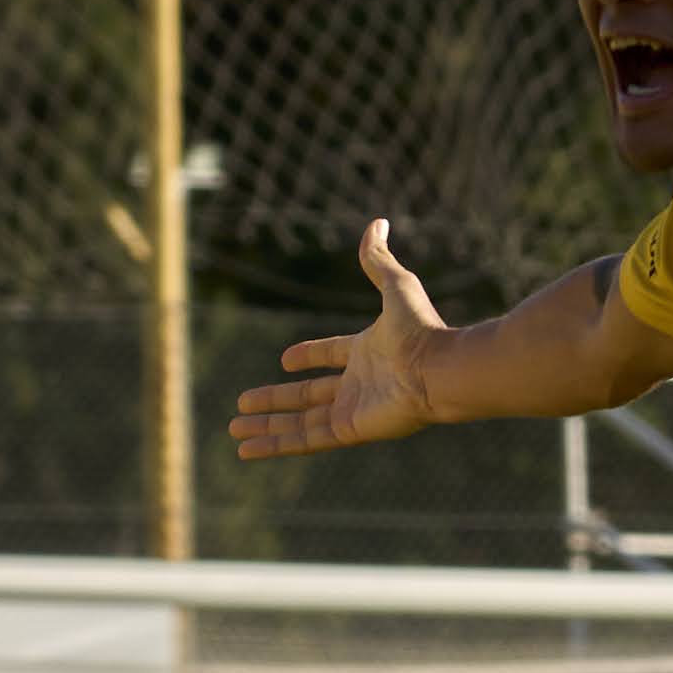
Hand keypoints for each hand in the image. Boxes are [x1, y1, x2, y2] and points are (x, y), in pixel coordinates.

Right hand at [231, 219, 453, 459]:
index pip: (331, 357)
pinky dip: (275, 445)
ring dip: (267, 427)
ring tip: (234, 430)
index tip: (285, 360)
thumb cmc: (421, 329)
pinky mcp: (348, 431)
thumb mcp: (396, 286)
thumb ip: (378, 260)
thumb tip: (378, 222)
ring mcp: (352, 410)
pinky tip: (247, 449)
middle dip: (274, 400)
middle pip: (308, 396)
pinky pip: (305, 440)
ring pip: (300, 422)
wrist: (439, 370)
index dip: (309, 356)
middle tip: (242, 403)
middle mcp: (359, 384)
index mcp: (368, 353)